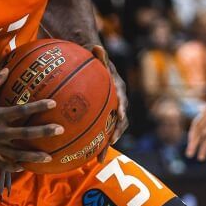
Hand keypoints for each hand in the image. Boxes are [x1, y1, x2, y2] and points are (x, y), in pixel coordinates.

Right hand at [0, 69, 63, 171]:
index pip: (21, 111)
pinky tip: (24, 167)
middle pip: (24, 134)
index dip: (38, 106)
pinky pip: (2, 164)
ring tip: (49, 157)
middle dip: (43, 132)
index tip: (53, 104)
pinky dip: (14, 166)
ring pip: (17, 153)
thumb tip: (7, 69)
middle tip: (60, 130)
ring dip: (34, 155)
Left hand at [91, 45, 128, 161]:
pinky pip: (100, 132)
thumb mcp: (98, 57)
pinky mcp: (103, 118)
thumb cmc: (97, 63)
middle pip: (120, 121)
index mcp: (119, 91)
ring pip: (111, 131)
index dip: (121, 111)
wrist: (97, 69)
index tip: (118, 118)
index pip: (122, 102)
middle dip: (115, 133)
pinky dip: (95, 143)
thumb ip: (99, 55)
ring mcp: (111, 112)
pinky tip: (84, 155)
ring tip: (97, 159)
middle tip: (109, 143)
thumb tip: (97, 46)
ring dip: (105, 144)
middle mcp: (118, 104)